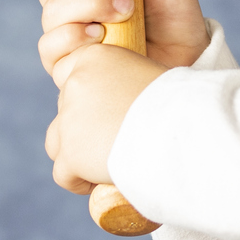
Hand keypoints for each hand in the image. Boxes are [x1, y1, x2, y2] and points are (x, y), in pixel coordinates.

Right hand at [34, 0, 211, 81]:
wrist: (183, 56)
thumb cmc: (170, 14)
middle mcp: (66, 2)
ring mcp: (62, 34)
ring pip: (53, 11)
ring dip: (92, 5)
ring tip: (126, 12)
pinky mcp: (63, 65)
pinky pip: (50, 46)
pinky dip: (77, 36)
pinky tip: (104, 37)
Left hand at [44, 43, 169, 193]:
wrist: (182, 130)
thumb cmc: (181, 107)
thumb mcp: (152, 76)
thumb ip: (128, 83)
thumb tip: (123, 105)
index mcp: (96, 56)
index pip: (76, 79)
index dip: (92, 101)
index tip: (113, 116)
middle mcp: (76, 81)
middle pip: (67, 110)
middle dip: (85, 130)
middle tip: (116, 143)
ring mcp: (70, 118)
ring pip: (57, 142)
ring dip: (76, 155)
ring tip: (104, 165)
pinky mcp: (70, 153)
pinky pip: (63, 173)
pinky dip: (78, 182)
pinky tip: (98, 184)